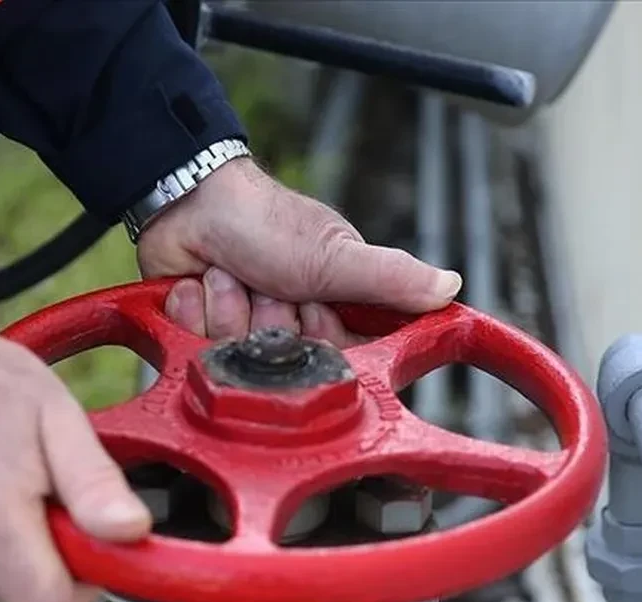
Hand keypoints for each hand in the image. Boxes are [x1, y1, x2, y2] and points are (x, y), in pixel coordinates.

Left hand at [136, 158, 461, 345]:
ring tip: (229, 272)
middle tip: (266, 282)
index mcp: (328, 307)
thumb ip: (390, 277)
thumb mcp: (336, 254)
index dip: (319, 339)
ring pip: (235, 356)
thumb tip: (452, 287)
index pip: (337, 358)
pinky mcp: (198, 329)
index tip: (311, 306)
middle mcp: (286, 322)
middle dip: (269, 320)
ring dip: (229, 306)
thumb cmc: (265, 220)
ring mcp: (241, 327)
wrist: (189, 198)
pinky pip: (193, 345)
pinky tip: (198, 279)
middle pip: (282, 363)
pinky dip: (194, 307)